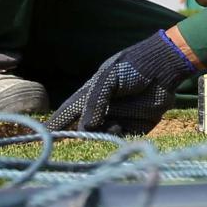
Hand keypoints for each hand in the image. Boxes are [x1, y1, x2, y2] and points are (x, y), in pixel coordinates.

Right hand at [49, 31, 198, 134]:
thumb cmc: (133, 67)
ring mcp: (118, 120)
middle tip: (78, 140)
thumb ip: (95, 102)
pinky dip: (118, 137)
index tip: (43, 136)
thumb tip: (85, 128)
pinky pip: (121, 139)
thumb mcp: (108, 79)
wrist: (164, 68)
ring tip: (112, 123)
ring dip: (102, 135)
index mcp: (91, 95)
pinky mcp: (136, 128)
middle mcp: (102, 110)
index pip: (69, 112)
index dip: (56, 124)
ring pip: (102, 136)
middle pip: (83, 129)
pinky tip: (120, 126)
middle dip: (79, 136)